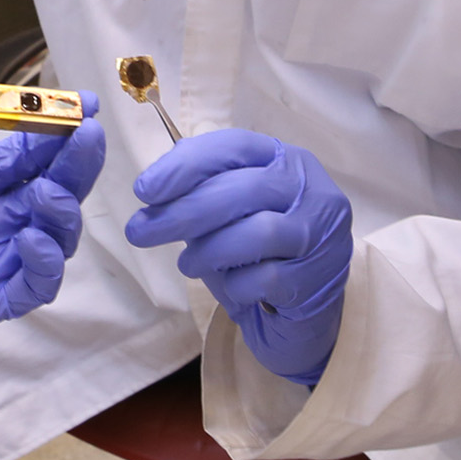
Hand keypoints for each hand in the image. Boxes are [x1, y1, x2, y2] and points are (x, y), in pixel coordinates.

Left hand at [0, 74, 105, 389]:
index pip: (28, 147)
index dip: (59, 125)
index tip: (85, 100)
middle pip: (54, 186)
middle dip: (76, 161)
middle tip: (86, 135)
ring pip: (55, 236)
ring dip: (64, 211)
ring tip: (45, 192)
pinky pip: (33, 286)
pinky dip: (44, 264)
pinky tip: (30, 239)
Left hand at [127, 130, 352, 386]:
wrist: (304, 314)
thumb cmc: (259, 253)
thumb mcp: (230, 214)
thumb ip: (201, 192)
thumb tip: (151, 189)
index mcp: (287, 160)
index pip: (236, 145)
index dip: (187, 164)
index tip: (145, 190)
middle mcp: (312, 189)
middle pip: (243, 188)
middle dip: (184, 210)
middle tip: (140, 231)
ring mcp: (320, 234)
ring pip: (257, 231)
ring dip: (209, 249)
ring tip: (187, 264)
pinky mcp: (318, 278)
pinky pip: (267, 278)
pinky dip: (236, 285)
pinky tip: (229, 289)